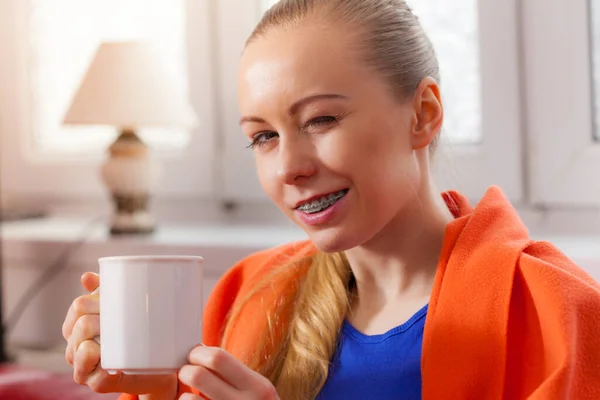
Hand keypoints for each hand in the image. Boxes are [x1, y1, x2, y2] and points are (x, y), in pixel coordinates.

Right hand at [62, 272, 176, 396]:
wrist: (157, 365)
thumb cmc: (135, 335)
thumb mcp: (122, 309)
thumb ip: (105, 291)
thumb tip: (86, 277)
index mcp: (76, 327)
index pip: (78, 306)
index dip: (98, 300)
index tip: (117, 300)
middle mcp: (74, 348)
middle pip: (80, 325)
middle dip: (103, 319)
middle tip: (126, 319)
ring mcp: (84, 368)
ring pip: (82, 349)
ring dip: (102, 340)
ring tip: (121, 338)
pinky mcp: (98, 384)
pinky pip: (95, 375)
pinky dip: (105, 367)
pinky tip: (116, 362)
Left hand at [178, 346, 278, 399]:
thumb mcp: (257, 390)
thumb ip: (235, 374)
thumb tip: (200, 351)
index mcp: (257, 387)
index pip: (218, 358)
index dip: (199, 354)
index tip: (194, 356)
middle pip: (199, 375)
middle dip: (186, 371)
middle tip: (186, 373)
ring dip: (184, 396)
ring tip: (188, 396)